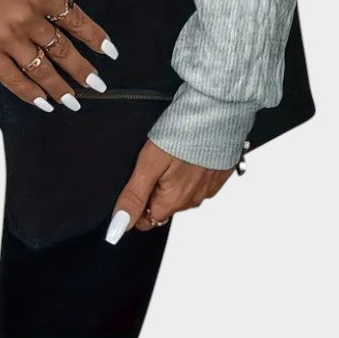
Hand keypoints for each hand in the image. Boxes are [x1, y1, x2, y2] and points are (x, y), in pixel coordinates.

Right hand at [0, 0, 117, 110]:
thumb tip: (75, 9)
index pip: (76, 19)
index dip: (95, 38)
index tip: (109, 52)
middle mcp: (27, 16)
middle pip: (62, 49)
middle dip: (83, 70)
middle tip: (97, 85)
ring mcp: (7, 36)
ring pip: (42, 69)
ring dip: (60, 88)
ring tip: (73, 101)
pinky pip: (14, 79)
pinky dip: (31, 94)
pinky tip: (44, 103)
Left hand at [104, 139, 234, 242]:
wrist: (219, 110)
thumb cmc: (183, 131)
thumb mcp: (149, 163)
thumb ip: (134, 196)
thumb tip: (119, 226)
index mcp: (174, 200)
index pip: (146, 219)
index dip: (136, 202)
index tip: (135, 179)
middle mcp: (193, 199)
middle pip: (163, 204)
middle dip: (153, 188)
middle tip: (153, 159)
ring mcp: (208, 187)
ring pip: (181, 192)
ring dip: (172, 178)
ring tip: (170, 151)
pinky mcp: (219, 174)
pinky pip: (198, 180)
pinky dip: (190, 169)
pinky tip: (187, 151)